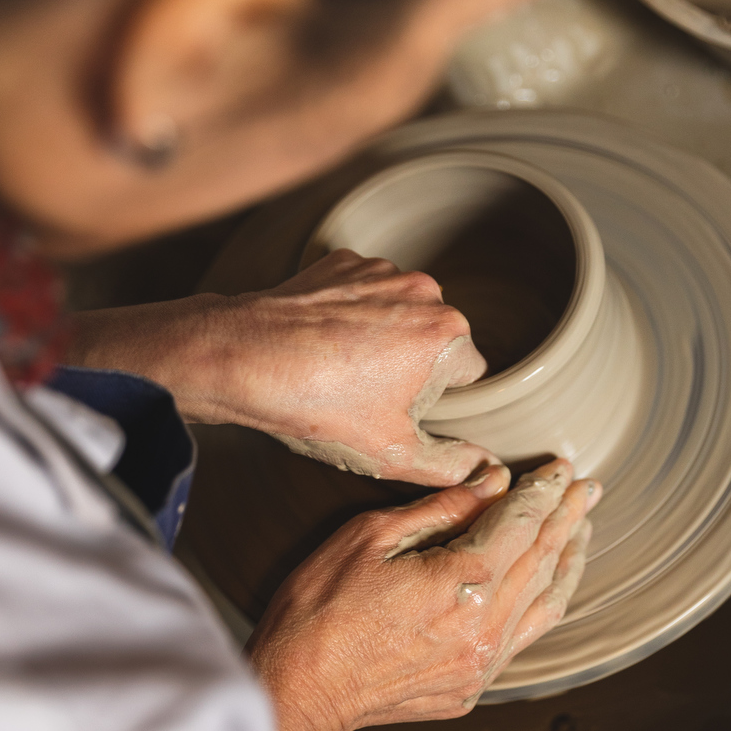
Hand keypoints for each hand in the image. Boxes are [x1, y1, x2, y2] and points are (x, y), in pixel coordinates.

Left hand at [69, 249, 495, 485]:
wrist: (243, 358)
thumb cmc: (319, 408)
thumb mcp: (393, 454)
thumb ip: (452, 465)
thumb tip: (487, 469)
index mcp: (448, 334)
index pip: (468, 372)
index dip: (435, 399)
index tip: (397, 411)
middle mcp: (424, 290)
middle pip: (434, 337)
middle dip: (410, 363)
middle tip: (364, 394)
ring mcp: (381, 270)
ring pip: (399, 313)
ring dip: (381, 336)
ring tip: (339, 368)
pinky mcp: (344, 261)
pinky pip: (364, 293)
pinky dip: (349, 314)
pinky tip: (321, 343)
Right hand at [249, 458, 601, 730]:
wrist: (298, 692)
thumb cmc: (319, 609)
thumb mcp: (369, 537)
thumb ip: (440, 508)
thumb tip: (492, 482)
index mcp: (463, 580)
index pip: (523, 521)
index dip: (544, 490)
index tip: (560, 467)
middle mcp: (485, 625)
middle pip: (543, 559)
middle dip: (568, 518)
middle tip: (588, 488)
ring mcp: (482, 663)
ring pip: (546, 602)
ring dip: (567, 561)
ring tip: (581, 530)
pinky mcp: (471, 686)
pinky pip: (524, 637)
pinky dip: (544, 602)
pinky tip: (546, 584)